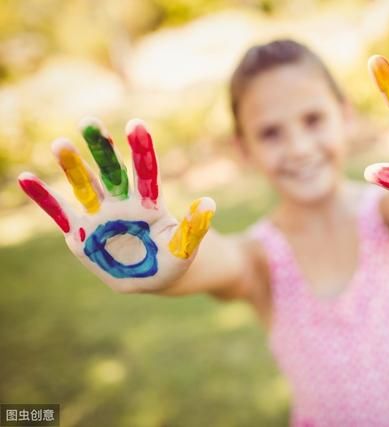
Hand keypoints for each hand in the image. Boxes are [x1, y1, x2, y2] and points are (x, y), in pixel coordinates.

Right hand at [18, 118, 215, 292]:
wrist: (152, 277)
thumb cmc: (172, 260)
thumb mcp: (185, 248)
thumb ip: (194, 228)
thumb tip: (210, 204)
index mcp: (149, 204)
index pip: (145, 172)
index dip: (141, 150)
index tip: (136, 124)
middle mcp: (122, 203)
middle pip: (111, 172)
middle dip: (101, 149)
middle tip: (90, 122)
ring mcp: (99, 216)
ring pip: (85, 186)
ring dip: (72, 167)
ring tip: (60, 144)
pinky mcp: (80, 232)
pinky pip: (58, 212)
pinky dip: (43, 198)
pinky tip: (25, 177)